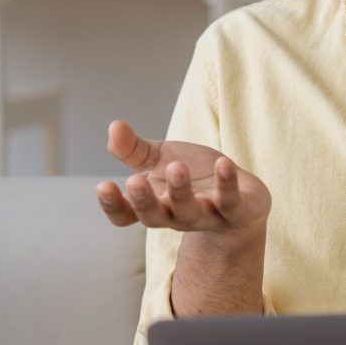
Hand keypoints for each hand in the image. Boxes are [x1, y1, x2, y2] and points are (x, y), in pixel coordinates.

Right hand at [96, 120, 270, 234]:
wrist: (241, 198)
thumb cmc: (194, 177)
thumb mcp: (161, 159)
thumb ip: (134, 148)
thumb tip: (113, 127)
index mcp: (154, 205)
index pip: (125, 215)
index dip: (113, 205)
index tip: (104, 186)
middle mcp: (176, 216)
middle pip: (154, 217)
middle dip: (144, 201)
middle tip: (135, 180)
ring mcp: (206, 217)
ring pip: (189, 213)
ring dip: (181, 191)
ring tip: (177, 166)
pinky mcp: (237, 212)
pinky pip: (230, 203)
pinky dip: (226, 184)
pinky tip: (223, 163)